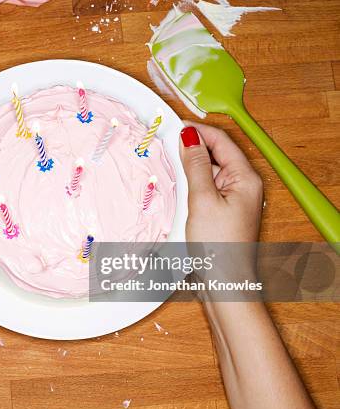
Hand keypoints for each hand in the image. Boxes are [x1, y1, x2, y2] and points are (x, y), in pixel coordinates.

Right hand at [179, 124, 322, 408]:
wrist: (223, 283)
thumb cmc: (217, 244)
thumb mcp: (202, 199)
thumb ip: (195, 164)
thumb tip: (189, 135)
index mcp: (245, 178)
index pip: (221, 141)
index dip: (197, 130)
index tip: (172, 125)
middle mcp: (243, 185)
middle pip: (216, 154)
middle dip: (192, 147)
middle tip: (164, 143)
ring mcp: (234, 198)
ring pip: (209, 170)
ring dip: (189, 165)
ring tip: (166, 162)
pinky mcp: (223, 210)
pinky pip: (206, 187)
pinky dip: (191, 182)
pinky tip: (176, 184)